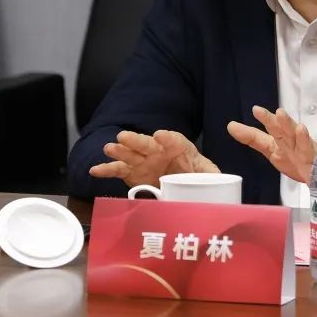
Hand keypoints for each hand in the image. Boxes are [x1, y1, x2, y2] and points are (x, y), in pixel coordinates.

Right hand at [89, 129, 219, 187]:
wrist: (180, 175)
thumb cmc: (193, 169)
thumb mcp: (206, 170)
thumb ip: (211, 173)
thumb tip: (221, 181)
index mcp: (177, 146)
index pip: (172, 139)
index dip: (167, 138)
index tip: (160, 135)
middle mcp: (157, 150)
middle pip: (145, 143)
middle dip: (135, 141)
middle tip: (124, 137)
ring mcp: (142, 160)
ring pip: (129, 154)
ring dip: (119, 151)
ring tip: (109, 148)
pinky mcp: (132, 171)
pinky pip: (117, 170)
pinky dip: (106, 169)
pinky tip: (95, 170)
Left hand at [227, 106, 316, 184]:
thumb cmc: (297, 160)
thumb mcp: (273, 151)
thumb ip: (253, 138)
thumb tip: (230, 124)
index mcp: (278, 142)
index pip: (263, 135)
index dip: (253, 129)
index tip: (239, 121)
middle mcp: (290, 143)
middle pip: (280, 131)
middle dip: (270, 120)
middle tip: (258, 111)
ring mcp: (302, 149)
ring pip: (294, 136)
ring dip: (287, 125)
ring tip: (280, 114)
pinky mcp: (313, 158)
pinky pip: (309, 149)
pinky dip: (305, 139)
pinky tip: (301, 130)